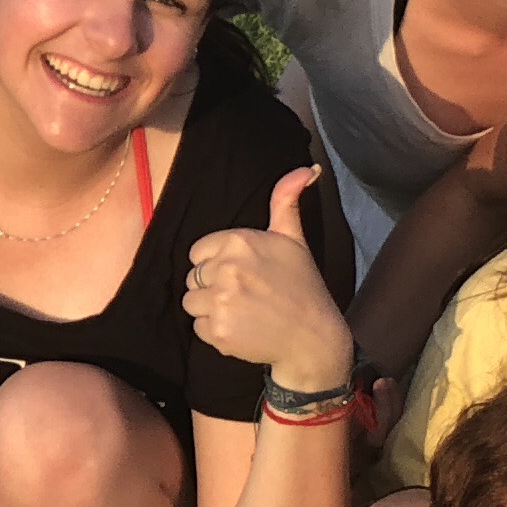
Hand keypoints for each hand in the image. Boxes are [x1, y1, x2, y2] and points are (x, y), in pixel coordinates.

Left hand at [187, 167, 353, 392]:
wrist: (314, 337)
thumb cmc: (303, 287)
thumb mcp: (294, 239)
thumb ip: (287, 200)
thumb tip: (308, 168)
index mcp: (239, 241)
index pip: (199, 252)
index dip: (218, 264)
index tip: (244, 275)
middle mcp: (227, 268)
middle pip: (193, 277)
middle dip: (214, 287)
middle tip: (247, 295)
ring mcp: (221, 301)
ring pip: (192, 302)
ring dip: (212, 310)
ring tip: (243, 312)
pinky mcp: (218, 330)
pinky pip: (198, 327)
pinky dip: (216, 331)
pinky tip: (242, 328)